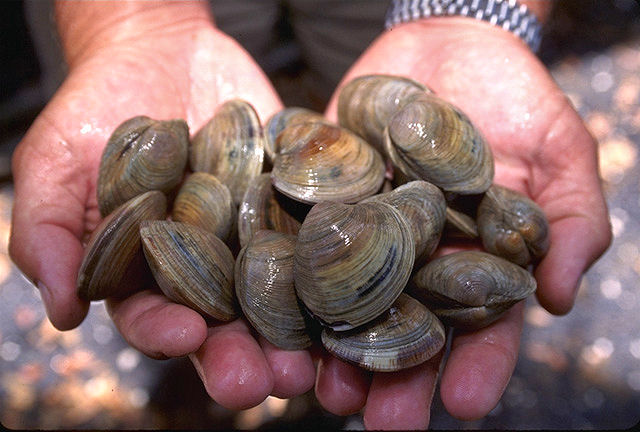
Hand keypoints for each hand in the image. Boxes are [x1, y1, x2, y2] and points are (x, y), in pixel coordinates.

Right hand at [9, 2, 313, 409]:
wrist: (160, 53)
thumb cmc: (97, 109)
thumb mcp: (57, 162)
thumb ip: (49, 233)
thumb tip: (62, 313)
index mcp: (147, 273)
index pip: (153, 317)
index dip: (166, 332)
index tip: (185, 335)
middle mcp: (206, 269)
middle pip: (226, 325)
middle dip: (245, 357)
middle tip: (268, 383)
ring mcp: (255, 239)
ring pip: (279, 298)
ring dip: (298, 334)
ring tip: (313, 361)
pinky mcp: (294, 207)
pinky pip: (316, 236)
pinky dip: (335, 262)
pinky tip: (357, 288)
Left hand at [321, 18, 611, 428]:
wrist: (446, 46)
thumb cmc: (515, 97)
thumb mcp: (558, 150)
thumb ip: (569, 219)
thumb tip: (558, 297)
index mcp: (477, 260)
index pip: (482, 325)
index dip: (477, 365)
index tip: (466, 405)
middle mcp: (417, 259)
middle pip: (408, 329)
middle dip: (397, 377)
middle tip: (383, 423)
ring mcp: (366, 233)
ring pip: (350, 302)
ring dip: (338, 348)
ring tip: (326, 389)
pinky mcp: (324, 200)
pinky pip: (305, 242)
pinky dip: (293, 278)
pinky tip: (279, 314)